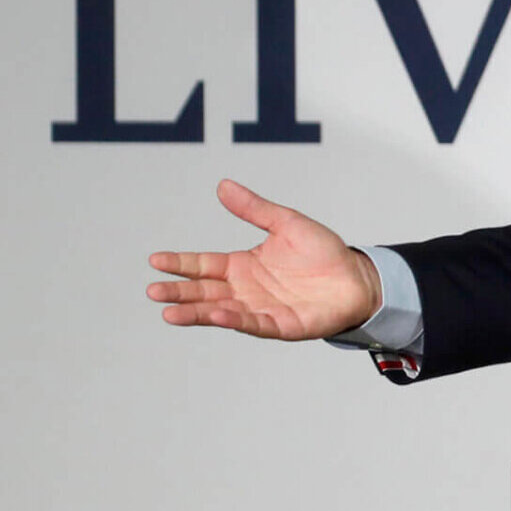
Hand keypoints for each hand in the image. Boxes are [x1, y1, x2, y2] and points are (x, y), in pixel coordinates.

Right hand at [147, 179, 380, 340]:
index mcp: (243, 265)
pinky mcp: (280, 325)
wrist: (357, 276)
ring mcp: (260, 309)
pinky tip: (216, 314)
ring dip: (196, 312)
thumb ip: (254, 208)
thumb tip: (223, 185)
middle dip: (178, 291)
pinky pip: (252, 323)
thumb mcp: (286, 223)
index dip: (181, 263)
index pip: (204, 264)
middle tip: (153, 290)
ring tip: (169, 312)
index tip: (155, 259)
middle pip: (204, 290)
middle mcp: (246, 289)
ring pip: (220, 311)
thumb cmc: (323, 252)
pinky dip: (233, 319)